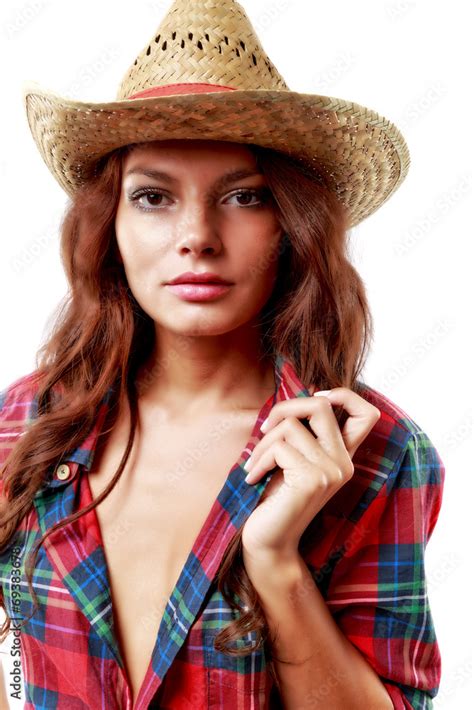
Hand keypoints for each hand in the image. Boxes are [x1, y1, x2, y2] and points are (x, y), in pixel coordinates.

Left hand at [241, 388, 380, 560]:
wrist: (269, 542)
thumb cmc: (275, 497)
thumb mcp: (292, 458)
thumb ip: (302, 432)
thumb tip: (297, 392)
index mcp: (343, 456)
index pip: (367, 413)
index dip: (344, 395)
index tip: (313, 399)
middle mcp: (343, 463)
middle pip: (321, 405)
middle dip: (284, 407)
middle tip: (264, 430)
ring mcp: (331, 471)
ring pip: (291, 425)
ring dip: (262, 442)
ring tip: (254, 463)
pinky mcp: (312, 480)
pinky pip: (279, 447)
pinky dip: (258, 459)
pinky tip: (253, 477)